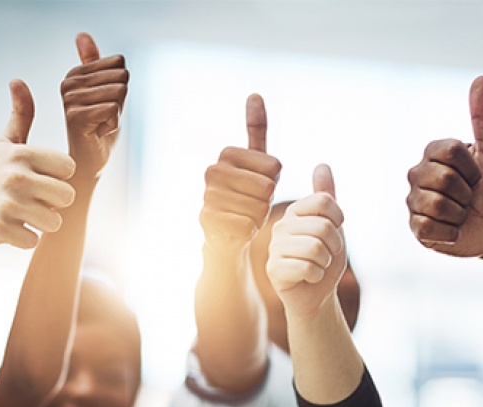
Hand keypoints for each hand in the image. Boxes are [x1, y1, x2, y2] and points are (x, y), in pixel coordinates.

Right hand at [0, 79, 75, 247]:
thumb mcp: (6, 143)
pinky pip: (34, 240)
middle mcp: (16, 176)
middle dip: (53, 203)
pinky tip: (11, 227)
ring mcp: (7, 203)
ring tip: (23, 213)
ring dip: (41, 222)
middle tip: (33, 199)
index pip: (70, 169)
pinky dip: (25, 238)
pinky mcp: (0, 228)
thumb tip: (18, 80)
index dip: (59, 177)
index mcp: (24, 154)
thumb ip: (21, 115)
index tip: (41, 177)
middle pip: (67, 197)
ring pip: (55, 221)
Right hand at [61, 32, 128, 178]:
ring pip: (119, 94)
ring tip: (101, 125)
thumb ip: (96, 65)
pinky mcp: (76, 115)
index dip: (121, 89)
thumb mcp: (104, 93)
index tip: (106, 105)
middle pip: (121, 78)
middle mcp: (69, 83)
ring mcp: (70, 99)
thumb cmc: (99, 129)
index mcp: (76, 74)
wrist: (89, 162)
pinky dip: (114, 124)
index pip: (120, 66)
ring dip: (117, 115)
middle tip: (104, 118)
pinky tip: (99, 132)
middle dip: (121, 102)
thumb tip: (82, 34)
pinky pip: (113, 109)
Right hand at [199, 94, 281, 251]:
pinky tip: (238, 230)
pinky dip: (249, 231)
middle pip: (268, 187)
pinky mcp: (208, 222)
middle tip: (252, 204)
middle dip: (267, 200)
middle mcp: (212, 172)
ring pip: (258, 207)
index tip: (258, 186)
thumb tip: (255, 93)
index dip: (274, 181)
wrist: (224, 236)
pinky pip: (248, 225)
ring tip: (244, 216)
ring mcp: (208, 196)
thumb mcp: (256, 164)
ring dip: (258, 216)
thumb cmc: (245, 197)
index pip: (274, 167)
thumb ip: (256, 131)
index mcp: (227, 154)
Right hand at [267, 164, 346, 316]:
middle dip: (334, 246)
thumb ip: (326, 196)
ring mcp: (275, 247)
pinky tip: (308, 278)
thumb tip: (322, 164)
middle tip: (326, 256)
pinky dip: (316, 276)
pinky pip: (307, 267)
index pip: (325, 201)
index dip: (339, 220)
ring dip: (325, 262)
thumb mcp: (332, 225)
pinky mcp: (273, 269)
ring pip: (316, 248)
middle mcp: (281, 225)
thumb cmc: (324, 258)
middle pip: (324, 226)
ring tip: (317, 265)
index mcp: (294, 211)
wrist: (316, 294)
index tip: (334, 233)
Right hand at [406, 75, 482, 256]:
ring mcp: (413, 201)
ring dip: (460, 214)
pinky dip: (450, 233)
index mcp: (433, 153)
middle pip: (444, 180)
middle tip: (470, 197)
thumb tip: (480, 79)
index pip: (450, 152)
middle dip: (467, 193)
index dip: (472, 168)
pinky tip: (453, 230)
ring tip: (461, 213)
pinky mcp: (415, 227)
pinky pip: (429, 228)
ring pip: (437, 206)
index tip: (477, 175)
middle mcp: (417, 174)